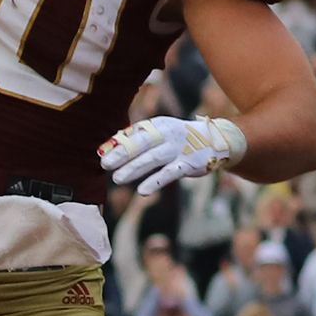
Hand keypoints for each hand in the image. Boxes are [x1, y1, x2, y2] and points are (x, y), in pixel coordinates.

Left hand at [100, 115, 246, 198]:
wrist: (216, 141)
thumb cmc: (178, 139)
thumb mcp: (159, 133)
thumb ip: (136, 139)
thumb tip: (106, 148)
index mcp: (157, 125)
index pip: (134, 133)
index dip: (117, 144)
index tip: (100, 154)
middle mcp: (167, 134)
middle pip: (142, 144)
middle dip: (122, 154)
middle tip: (104, 165)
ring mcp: (178, 149)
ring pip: (153, 158)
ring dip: (134, 168)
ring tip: (118, 179)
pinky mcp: (188, 164)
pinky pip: (170, 173)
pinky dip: (156, 181)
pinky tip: (142, 191)